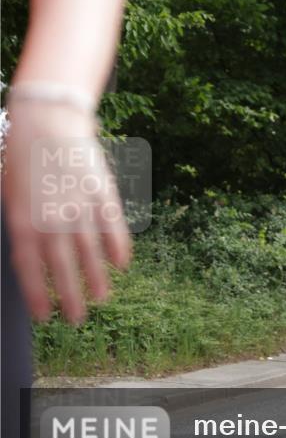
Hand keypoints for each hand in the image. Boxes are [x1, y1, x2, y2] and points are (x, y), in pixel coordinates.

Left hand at [2, 107, 130, 323]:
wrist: (48, 118)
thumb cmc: (21, 155)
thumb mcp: (9, 192)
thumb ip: (20, 225)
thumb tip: (30, 258)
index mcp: (23, 219)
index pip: (30, 267)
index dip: (37, 294)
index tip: (44, 316)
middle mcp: (53, 217)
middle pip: (63, 266)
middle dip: (70, 297)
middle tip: (75, 320)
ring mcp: (80, 205)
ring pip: (91, 251)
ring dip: (96, 279)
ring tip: (102, 300)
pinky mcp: (102, 192)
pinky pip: (113, 226)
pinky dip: (118, 246)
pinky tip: (121, 265)